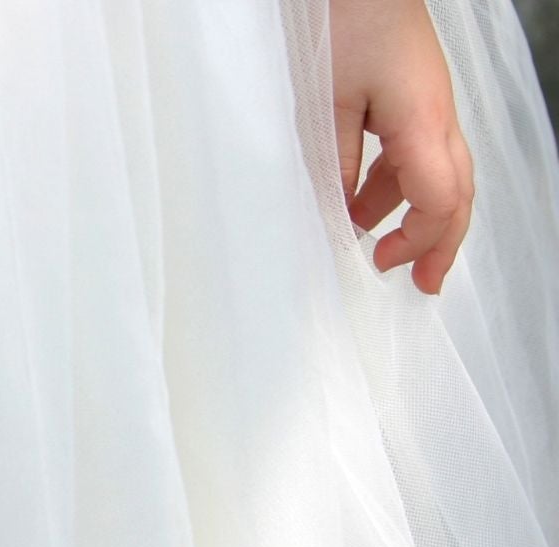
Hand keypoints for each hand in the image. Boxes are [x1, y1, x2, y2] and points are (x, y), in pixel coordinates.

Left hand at [332, 0, 473, 293]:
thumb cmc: (345, 26)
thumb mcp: (327, 103)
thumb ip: (335, 162)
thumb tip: (339, 212)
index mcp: (424, 123)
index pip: (439, 202)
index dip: (419, 242)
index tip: (383, 265)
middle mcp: (439, 118)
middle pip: (457, 195)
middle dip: (440, 243)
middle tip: (421, 282)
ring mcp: (432, 107)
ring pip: (436, 175)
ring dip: (410, 214)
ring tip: (376, 246)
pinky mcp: (415, 99)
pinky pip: (416, 153)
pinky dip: (396, 185)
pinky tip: (362, 202)